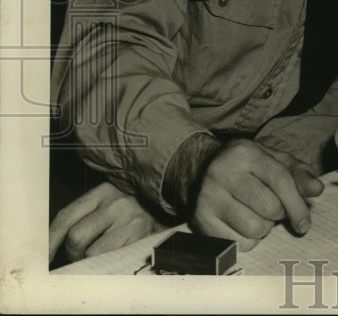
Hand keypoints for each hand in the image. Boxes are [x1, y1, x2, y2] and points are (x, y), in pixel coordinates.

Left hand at [49, 182, 166, 264]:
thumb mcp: (113, 198)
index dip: (50, 240)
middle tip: (79, 256)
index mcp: (104, 191)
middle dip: (72, 254)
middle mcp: (117, 204)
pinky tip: (114, 258)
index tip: (44, 256)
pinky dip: (108, 264)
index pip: (66, 217)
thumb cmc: (138, 205)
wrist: (176, 199)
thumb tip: (57, 241)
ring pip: (93, 253)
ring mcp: (131, 221)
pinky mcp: (142, 237)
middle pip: (75, 238)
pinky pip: (112, 261)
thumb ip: (89, 213)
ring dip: (91, 261)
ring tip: (101, 256)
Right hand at [190, 139, 323, 251]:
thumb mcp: (274, 160)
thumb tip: (317, 189)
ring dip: (263, 228)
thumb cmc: (247, 167)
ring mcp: (208, 196)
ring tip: (256, 214)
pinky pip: (238, 244)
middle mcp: (223, 172)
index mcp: (245, 152)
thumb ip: (298, 173)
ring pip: (254, 229)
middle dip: (278, 213)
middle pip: (269, 208)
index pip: (280, 180)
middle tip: (272, 207)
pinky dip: (247, 240)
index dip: (297, 204)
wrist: (202, 169)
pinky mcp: (199, 220)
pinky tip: (241, 224)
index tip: (305, 223)